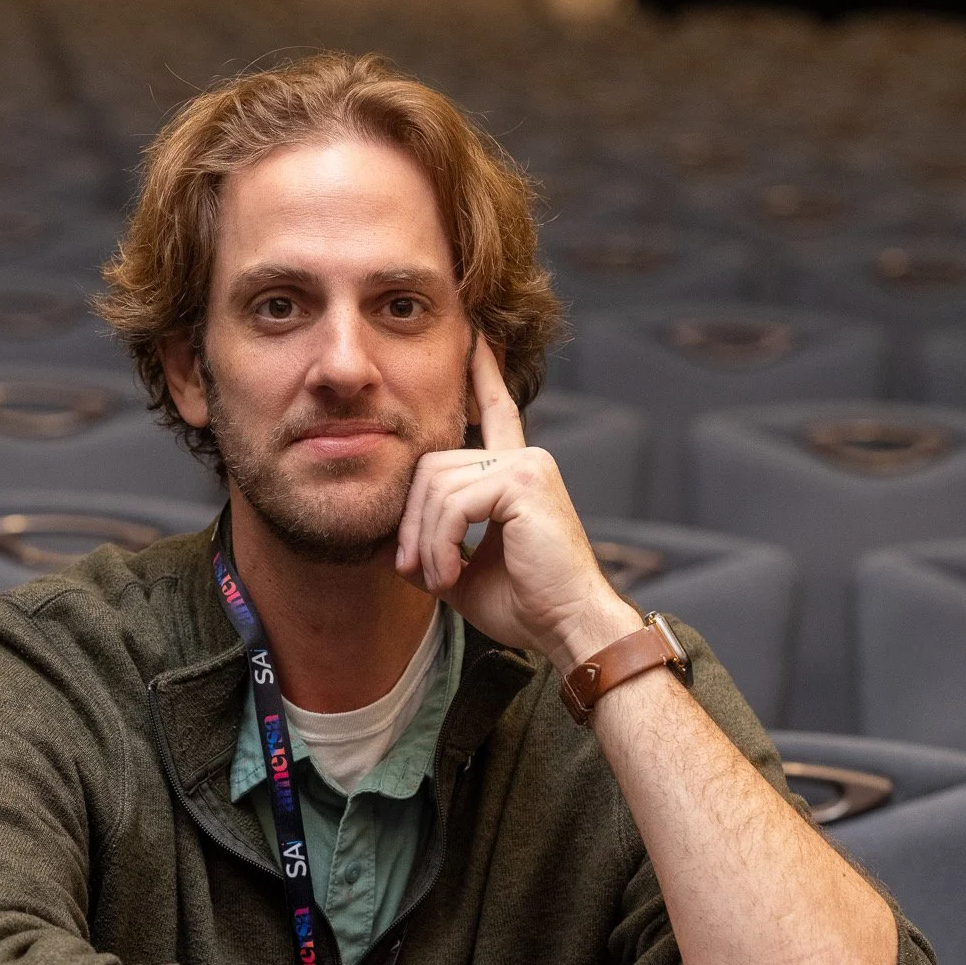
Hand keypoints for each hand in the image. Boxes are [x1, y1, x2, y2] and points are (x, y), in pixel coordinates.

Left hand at [394, 337, 639, 667]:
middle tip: (411, 569)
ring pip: (436, 487)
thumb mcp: (464, 573)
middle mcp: (525, 459)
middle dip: (411, 522)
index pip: (496, 411)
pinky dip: (441, 545)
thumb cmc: (527, 607)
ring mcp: (527, 465)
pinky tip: (449, 576)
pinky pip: (454, 505)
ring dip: (424, 542)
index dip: (482, 374)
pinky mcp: (523, 483)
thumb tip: (395, 549)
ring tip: (437, 579)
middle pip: (432, 467)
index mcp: (516, 472)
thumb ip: (433, 548)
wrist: (570, 628)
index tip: (476, 336)